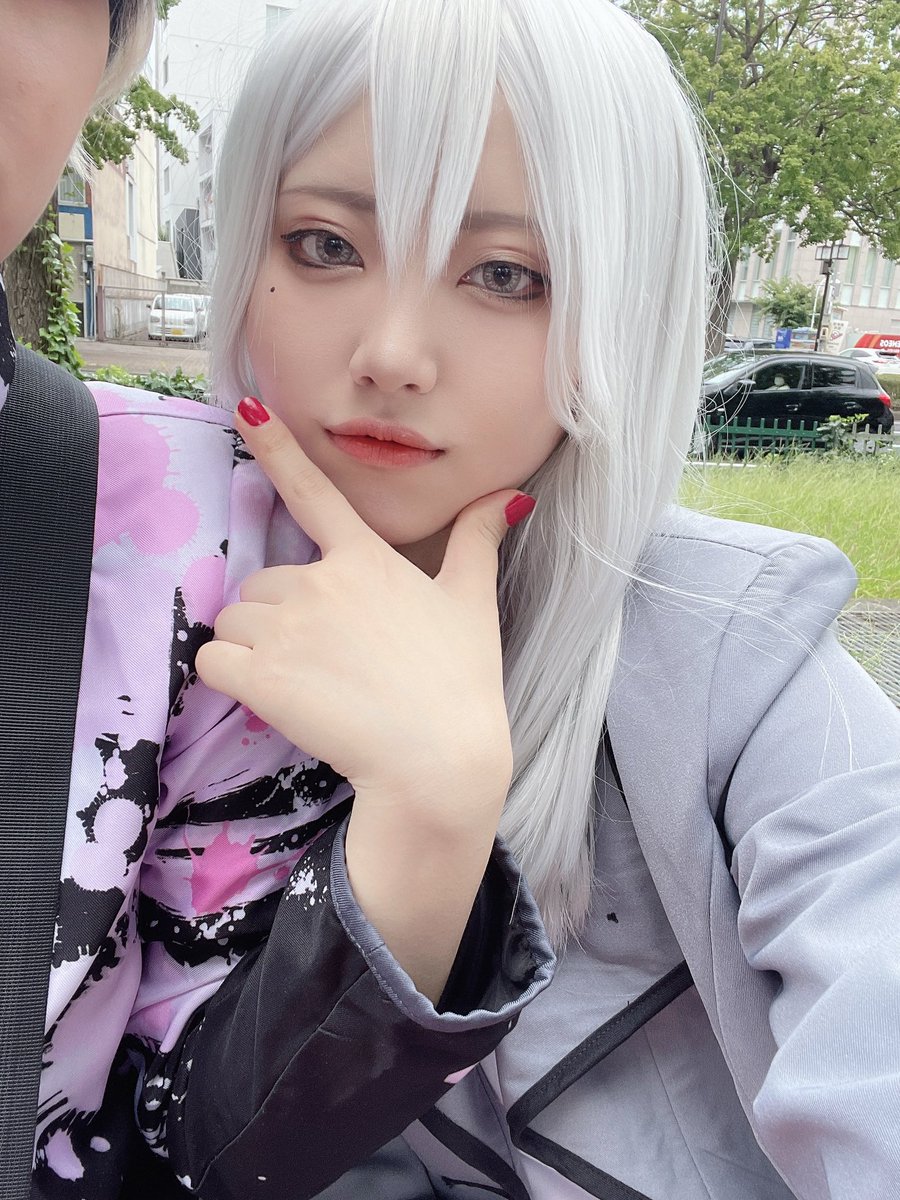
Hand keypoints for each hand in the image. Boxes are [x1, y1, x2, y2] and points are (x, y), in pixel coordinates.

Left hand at [196, 399, 534, 824]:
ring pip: (234, 620)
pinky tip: (270, 698)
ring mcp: (287, 627)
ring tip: (304, 682)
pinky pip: (212, 660)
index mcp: (365, 560)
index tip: (244, 408)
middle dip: (279, 616)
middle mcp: (320, 581)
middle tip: (324, 659)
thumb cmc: (461, 683)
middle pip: (263, 582)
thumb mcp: (473, 603)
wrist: (439, 761)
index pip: (314, 492)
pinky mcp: (260, 675)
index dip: (276, 448)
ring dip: (252, 647)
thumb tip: (511, 495)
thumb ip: (478, 541)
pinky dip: (229, 678)